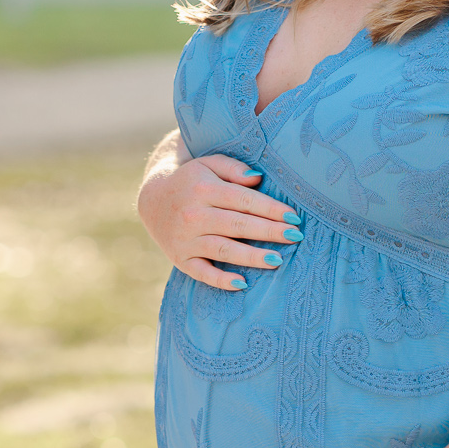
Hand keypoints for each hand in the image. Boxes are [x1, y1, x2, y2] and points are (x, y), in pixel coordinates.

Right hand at [136, 151, 300, 290]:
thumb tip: (258, 179)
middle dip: (269, 232)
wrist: (152, 199)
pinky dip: (221, 280)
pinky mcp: (180, 259)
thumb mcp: (209, 164)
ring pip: (224, 250)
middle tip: (295, 237)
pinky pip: (201, 273)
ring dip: (251, 257)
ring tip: (277, 260)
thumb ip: (233, 168)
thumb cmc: (192, 180)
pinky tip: (242, 283)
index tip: (294, 217)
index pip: (245, 201)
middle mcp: (193, 215)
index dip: (271, 209)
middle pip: (238, 225)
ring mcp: (186, 239)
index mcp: (204, 189)